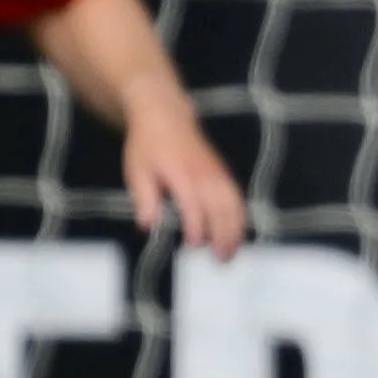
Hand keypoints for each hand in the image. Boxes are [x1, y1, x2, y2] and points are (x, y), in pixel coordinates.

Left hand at [123, 107, 248, 256]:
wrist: (165, 118)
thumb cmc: (148, 147)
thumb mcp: (137, 172)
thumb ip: (144, 199)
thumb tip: (149, 225)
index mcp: (181, 173)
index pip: (193, 204)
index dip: (196, 225)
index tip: (193, 244)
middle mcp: (204, 174)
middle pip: (221, 207)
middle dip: (223, 234)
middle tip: (220, 260)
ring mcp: (217, 173)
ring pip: (234, 205)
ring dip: (236, 230)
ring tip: (232, 253)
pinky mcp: (223, 174)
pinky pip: (237, 198)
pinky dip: (240, 218)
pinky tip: (238, 235)